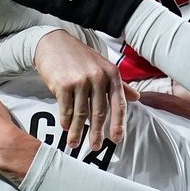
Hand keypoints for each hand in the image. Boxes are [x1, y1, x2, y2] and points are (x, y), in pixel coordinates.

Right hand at [34, 30, 127, 150]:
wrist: (53, 42)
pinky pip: (66, 108)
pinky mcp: (63, 84)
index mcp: (111, 74)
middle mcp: (98, 77)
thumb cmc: (79, 57)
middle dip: (97, 133)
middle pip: (100, 112)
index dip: (118, 123)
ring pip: (81, 114)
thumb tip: (136, 97)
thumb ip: (119, 84)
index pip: (119, 103)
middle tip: (95, 147)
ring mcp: (80, 81)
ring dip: (78, 132)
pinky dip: (66, 121)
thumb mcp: (102, 66)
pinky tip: (66, 128)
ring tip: (74, 144)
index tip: (116, 139)